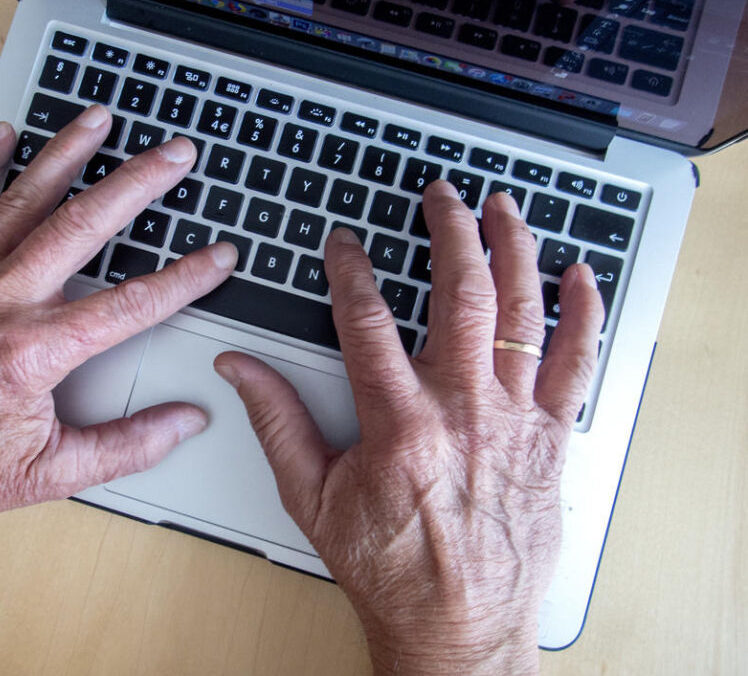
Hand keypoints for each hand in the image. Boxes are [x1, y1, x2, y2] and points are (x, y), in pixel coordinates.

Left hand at [0, 106, 235, 615]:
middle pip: (82, 226)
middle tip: (174, 154)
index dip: (185, 278)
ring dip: (66, 155)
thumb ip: (128, 445)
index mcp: (34, 354)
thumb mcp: (51, 475)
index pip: (131, 304)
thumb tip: (185, 422)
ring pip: (21, 201)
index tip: (218, 256)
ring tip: (100, 120)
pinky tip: (0, 135)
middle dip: (137, 184)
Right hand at [216, 182, 603, 673]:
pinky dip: (583, 314)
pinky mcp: (551, 439)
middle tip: (440, 196)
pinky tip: (579, 277)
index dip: (350, 268)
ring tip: (503, 208)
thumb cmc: (389, 569)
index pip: (367, 319)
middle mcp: (463, 411)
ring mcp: (515, 421)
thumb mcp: (312, 499)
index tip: (344, 243)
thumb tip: (239, 369)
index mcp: (399, 424)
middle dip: (449, 230)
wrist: (459, 627)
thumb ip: (275, 422)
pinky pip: (578, 364)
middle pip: (460, 293)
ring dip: (514, 250)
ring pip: (521, 313)